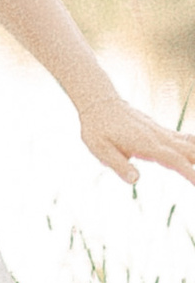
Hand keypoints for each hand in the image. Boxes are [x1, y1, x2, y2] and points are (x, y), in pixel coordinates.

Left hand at [76, 89, 194, 189]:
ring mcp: (159, 132)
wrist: (98, 102)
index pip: (174, 160)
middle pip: (187, 151)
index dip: (190, 173)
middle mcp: (157, 137)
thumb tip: (135, 180)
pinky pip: (180, 139)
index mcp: (146, 144)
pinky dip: (192, 145)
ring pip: (186, 144)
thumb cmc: (97, 128)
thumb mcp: (100, 148)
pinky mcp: (157, 130)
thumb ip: (119, 164)